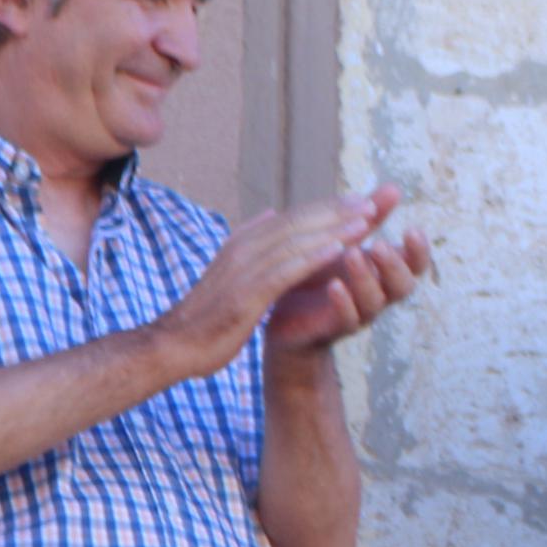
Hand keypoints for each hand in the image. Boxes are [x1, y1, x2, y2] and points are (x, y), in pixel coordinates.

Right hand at [156, 190, 385, 375]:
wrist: (175, 346)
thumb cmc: (208, 315)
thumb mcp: (231, 272)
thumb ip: (252, 244)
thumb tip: (269, 214)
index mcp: (242, 243)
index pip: (291, 218)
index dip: (326, 209)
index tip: (359, 201)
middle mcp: (243, 249)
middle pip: (296, 223)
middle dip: (336, 212)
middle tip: (372, 203)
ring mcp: (243, 270)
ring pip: (294, 242)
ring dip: (332, 230)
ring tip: (366, 222)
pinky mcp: (246, 294)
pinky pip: (285, 271)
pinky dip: (312, 258)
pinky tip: (338, 252)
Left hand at [266, 188, 433, 355]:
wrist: (287, 316)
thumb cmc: (321, 273)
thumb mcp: (345, 240)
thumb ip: (370, 217)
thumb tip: (395, 187)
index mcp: (383, 272)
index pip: (414, 263)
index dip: (419, 250)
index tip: (412, 229)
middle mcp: (377, 293)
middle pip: (404, 285)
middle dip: (394, 264)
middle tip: (378, 244)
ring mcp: (358, 313)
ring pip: (375, 301)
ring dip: (365, 277)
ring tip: (351, 254)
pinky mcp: (333, 327)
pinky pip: (347, 319)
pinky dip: (344, 302)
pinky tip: (334, 284)